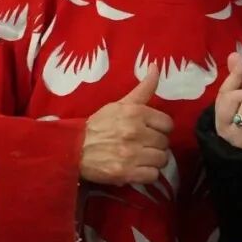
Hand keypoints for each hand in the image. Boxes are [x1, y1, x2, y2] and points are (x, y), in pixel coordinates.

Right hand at [80, 63, 174, 185]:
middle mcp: (136, 133)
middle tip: (144, 144)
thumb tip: (156, 66)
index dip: (161, 128)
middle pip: (165, 142)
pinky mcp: (127, 174)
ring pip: (162, 160)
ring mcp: (132, 154)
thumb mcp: (119, 104)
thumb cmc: (99, 124)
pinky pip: (153, 176)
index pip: (167, 124)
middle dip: (156, 144)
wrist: (73, 148)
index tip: (151, 130)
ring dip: (154, 160)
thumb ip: (143, 88)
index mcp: (136, 113)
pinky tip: (139, 168)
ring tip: (143, 157)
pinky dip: (148, 174)